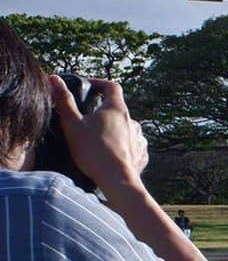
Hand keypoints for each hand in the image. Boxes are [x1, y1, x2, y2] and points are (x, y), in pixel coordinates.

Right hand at [48, 76, 147, 193]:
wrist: (116, 181)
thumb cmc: (93, 151)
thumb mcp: (72, 123)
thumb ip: (63, 100)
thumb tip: (54, 79)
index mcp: (117, 109)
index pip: (111, 86)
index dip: (99, 84)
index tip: (88, 88)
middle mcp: (132, 122)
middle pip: (118, 108)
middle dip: (103, 110)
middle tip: (87, 117)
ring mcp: (139, 139)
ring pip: (126, 128)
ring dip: (114, 128)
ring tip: (99, 136)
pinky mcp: (141, 156)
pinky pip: (133, 146)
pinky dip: (123, 145)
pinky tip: (112, 152)